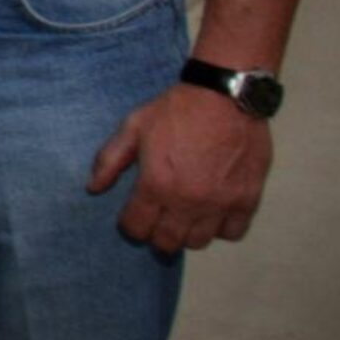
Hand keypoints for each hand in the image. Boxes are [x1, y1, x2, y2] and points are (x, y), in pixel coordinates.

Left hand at [89, 83, 273, 250]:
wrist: (225, 97)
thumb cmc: (175, 110)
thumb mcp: (133, 127)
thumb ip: (110, 160)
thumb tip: (93, 188)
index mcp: (156, 184)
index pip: (136, 228)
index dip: (130, 225)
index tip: (132, 216)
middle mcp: (187, 201)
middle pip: (167, 243)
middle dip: (156, 236)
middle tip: (157, 220)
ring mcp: (219, 204)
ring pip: (199, 242)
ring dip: (187, 233)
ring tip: (184, 217)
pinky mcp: (247, 200)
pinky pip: (232, 233)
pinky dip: (221, 228)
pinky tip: (213, 213)